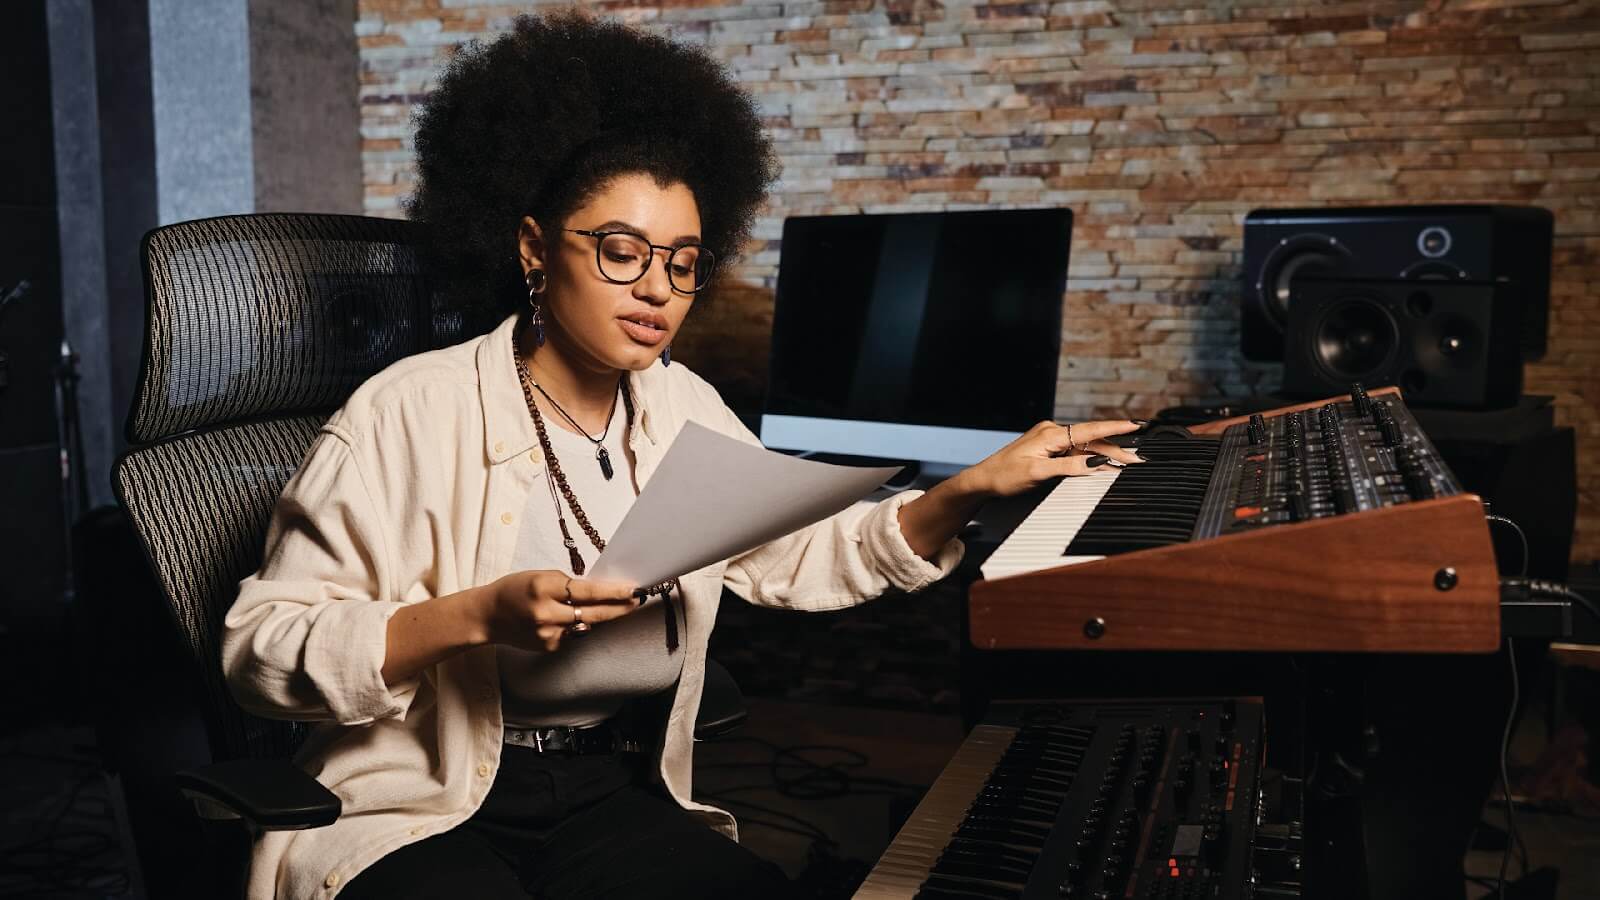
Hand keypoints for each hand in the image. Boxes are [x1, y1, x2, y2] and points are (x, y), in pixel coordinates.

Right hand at [476, 570, 638, 651]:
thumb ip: (568, 584)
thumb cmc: (515, 590)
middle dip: (619, 608)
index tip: (633, 590)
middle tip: (636, 601)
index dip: (613, 592)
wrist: (488, 616)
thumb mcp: (540, 576)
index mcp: (543, 589)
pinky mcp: (549, 647)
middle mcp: (546, 614)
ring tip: (609, 606)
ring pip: (586, 625)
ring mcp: (548, 634)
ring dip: (599, 616)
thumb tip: (599, 591)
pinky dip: (577, 625)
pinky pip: (574, 634)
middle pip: (593, 614)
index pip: (587, 591)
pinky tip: (567, 618)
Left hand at [964, 419, 1144, 497]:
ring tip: (1126, 463)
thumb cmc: (1005, 476)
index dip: (1114, 429)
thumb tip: (1096, 461)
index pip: (1089, 430)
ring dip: (1104, 455)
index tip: (1135, 426)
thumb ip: (1069, 466)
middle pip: (1091, 441)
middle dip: (1115, 449)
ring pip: (1084, 447)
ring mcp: (1050, 440)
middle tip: (1137, 459)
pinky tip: (1103, 465)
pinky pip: (1074, 451)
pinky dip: (1089, 458)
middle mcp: (1052, 432)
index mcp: (1050, 433)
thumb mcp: (1038, 473)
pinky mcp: (1048, 449)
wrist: (984, 479)